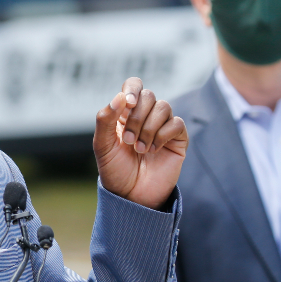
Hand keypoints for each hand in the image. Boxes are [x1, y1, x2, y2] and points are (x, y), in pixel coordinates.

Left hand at [94, 78, 187, 209]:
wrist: (131, 196)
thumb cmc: (115, 171)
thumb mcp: (102, 145)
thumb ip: (105, 119)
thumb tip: (120, 97)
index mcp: (125, 113)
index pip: (133, 85)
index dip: (132, 88)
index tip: (128, 103)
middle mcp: (145, 116)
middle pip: (149, 96)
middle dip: (137, 118)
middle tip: (129, 141)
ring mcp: (162, 127)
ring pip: (164, 107)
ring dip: (148, 128)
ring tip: (140, 149)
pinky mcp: (177, 139)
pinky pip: (176, 123)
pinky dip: (163, 135)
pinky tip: (153, 150)